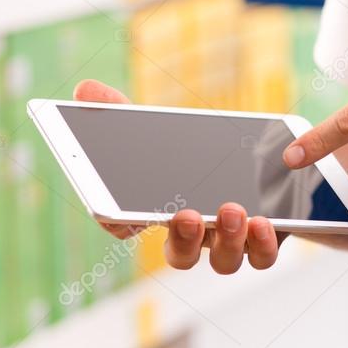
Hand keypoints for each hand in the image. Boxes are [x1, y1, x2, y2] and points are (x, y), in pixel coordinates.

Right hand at [72, 80, 284, 271]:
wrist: (263, 161)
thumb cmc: (194, 150)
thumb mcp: (159, 127)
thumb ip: (120, 111)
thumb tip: (84, 89)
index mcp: (160, 209)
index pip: (128, 227)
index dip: (118, 225)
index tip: (115, 214)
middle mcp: (193, 234)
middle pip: (179, 255)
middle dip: (181, 238)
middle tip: (184, 215)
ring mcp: (228, 240)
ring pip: (223, 259)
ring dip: (227, 239)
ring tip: (232, 209)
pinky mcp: (264, 239)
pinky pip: (261, 256)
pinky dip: (261, 244)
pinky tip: (262, 220)